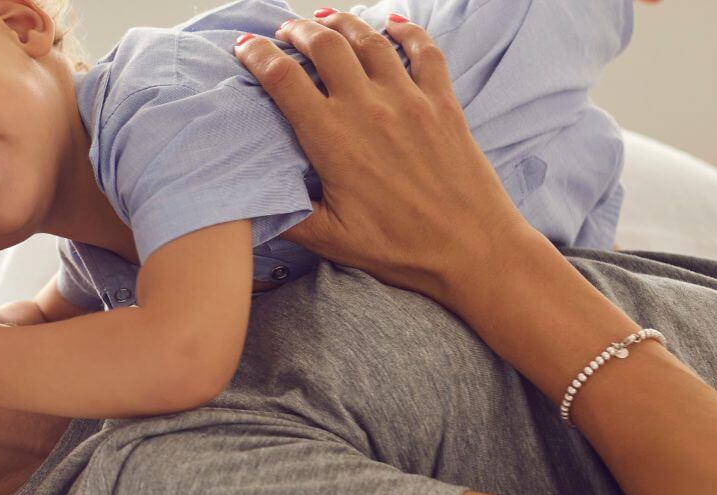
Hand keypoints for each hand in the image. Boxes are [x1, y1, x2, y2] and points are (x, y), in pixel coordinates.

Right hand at [233, 13, 545, 299]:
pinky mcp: (443, 104)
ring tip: (324, 18)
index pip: (283, 79)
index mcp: (332, 139)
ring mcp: (410, 101)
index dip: (257, 55)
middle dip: (297, 30)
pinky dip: (406, 31)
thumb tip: (246, 200)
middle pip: (324, 45)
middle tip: (283, 31)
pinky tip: (392, 23)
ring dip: (342, 22)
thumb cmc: (400, 249)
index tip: (243, 47)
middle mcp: (368, 109)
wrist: (474, 250)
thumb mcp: (329, 240)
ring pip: (369, 40)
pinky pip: (425, 51)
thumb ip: (285, 214)